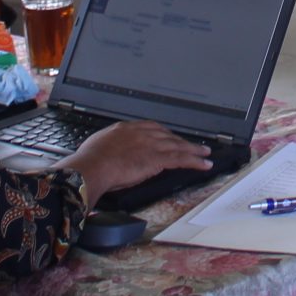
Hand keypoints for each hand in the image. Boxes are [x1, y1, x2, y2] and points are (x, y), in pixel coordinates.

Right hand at [60, 119, 213, 198]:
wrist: (92, 167)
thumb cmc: (89, 160)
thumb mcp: (99, 144)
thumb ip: (110, 144)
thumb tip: (110, 150)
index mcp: (127, 128)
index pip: (152, 128)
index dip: (164, 134)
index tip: (170, 137)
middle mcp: (142, 133)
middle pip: (168, 136)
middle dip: (182, 141)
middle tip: (193, 144)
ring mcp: (151, 145)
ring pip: (178, 146)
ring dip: (194, 150)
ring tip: (205, 153)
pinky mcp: (157, 159)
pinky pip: (181, 159)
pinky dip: (195, 162)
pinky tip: (204, 164)